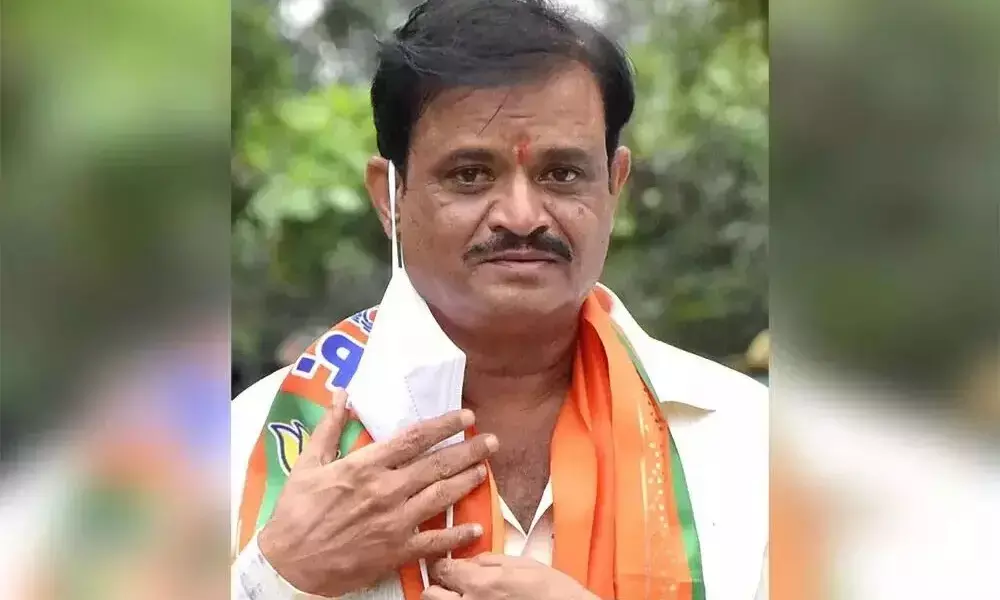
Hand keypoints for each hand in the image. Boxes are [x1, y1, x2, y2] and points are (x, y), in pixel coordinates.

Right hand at [257, 389, 498, 596]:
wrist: (289, 564)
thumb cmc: (295, 512)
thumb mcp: (307, 463)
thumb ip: (329, 427)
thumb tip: (342, 394)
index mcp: (365, 466)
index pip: (414, 438)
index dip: (444, 424)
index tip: (466, 415)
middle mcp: (386, 490)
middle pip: (437, 465)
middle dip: (468, 450)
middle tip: (492, 440)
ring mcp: (394, 522)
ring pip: (441, 497)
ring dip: (467, 482)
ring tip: (485, 470)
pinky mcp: (396, 551)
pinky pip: (435, 542)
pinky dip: (457, 536)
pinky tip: (475, 528)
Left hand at [423, 554, 597, 599]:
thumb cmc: (552, 592)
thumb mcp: (523, 564)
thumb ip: (489, 560)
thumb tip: (468, 560)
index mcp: (480, 583)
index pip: (441, 569)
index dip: (443, 564)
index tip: (448, 564)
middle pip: (429, 595)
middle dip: (438, 586)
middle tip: (453, 583)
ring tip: (466, 597)